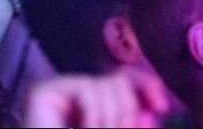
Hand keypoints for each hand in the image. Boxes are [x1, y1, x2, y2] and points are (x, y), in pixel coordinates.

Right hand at [23, 68, 167, 128]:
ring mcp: (56, 92)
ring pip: (105, 86)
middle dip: (127, 115)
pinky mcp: (41, 92)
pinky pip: (87, 90)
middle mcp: (75, 98)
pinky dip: (94, 118)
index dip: (144, 84)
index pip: (123, 80)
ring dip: (111, 123)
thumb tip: (151, 113)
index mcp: (96, 113)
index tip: (161, 107)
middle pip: (118, 82)